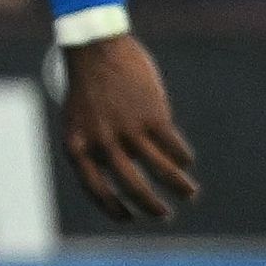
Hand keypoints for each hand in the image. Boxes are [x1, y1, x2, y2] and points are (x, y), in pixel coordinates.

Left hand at [53, 29, 199, 224]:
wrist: (95, 47)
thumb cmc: (86, 86)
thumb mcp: (76, 120)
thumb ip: (94, 147)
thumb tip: (123, 176)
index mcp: (77, 146)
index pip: (95, 190)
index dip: (113, 209)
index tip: (129, 218)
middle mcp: (102, 142)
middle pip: (132, 186)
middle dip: (151, 207)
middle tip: (164, 215)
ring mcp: (128, 128)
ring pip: (161, 170)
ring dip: (179, 187)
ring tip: (189, 194)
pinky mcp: (153, 115)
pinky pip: (174, 147)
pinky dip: (182, 158)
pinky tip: (184, 162)